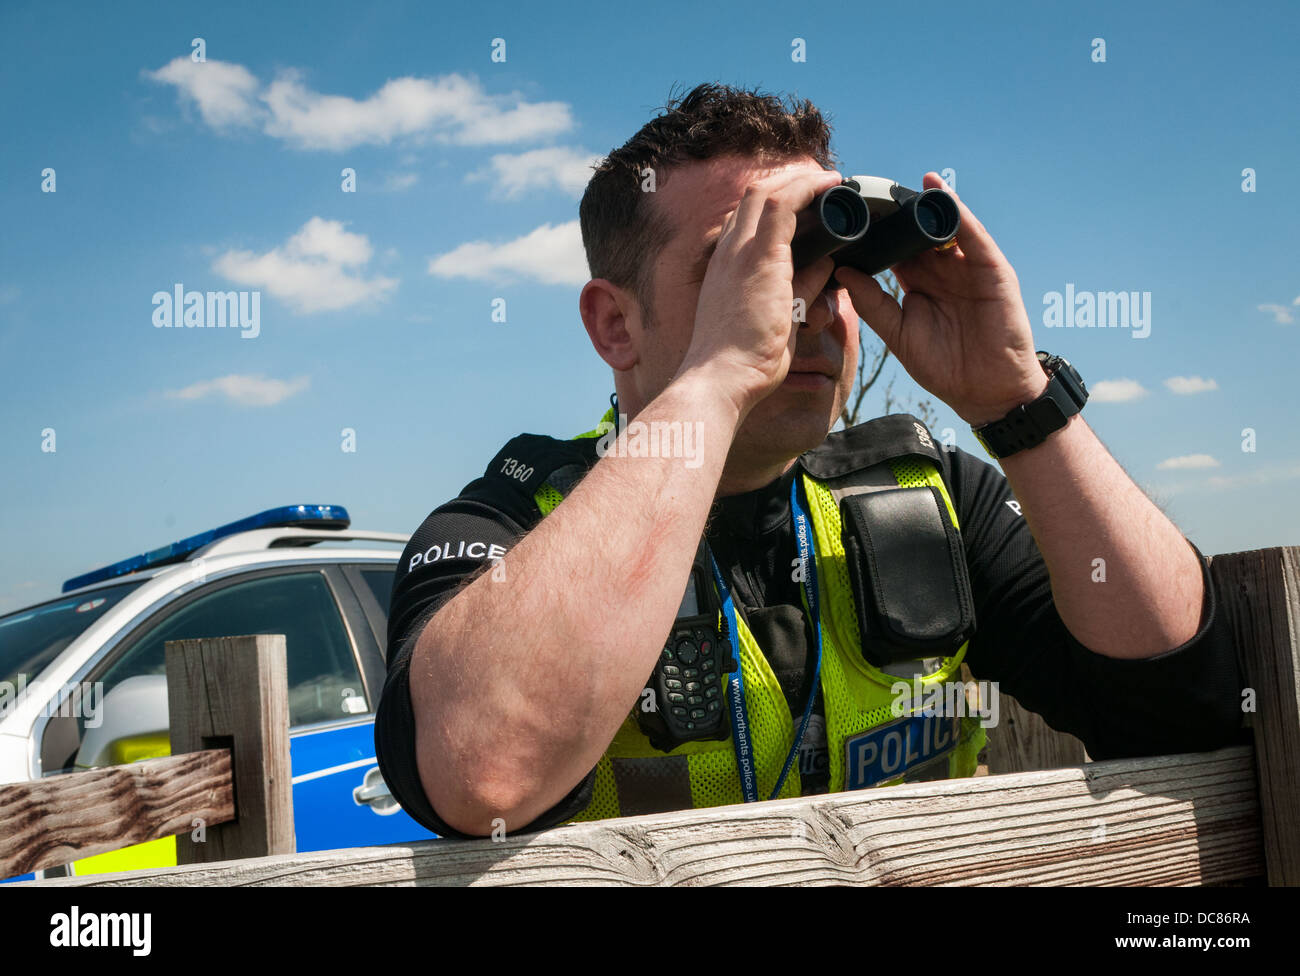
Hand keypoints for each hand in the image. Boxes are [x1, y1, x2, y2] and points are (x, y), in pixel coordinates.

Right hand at [675, 167, 843, 420]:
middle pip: (753, 197)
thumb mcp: (780, 317)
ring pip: (767, 192)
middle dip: (790, 182)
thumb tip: (828, 265)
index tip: (805, 203)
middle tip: (823, 183)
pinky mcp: (760, 257)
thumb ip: (802, 287)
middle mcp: (727, 253)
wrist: (721, 378)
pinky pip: (784, 204)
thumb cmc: (743, 361)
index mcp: (725, 268)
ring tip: (830, 179)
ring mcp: (740, 252)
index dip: (775, 204)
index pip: (745, 220)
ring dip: (800, 179)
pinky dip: (808, 188)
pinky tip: (830, 184)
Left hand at [833, 172, 1045, 425]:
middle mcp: (942, 269)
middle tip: (867, 188)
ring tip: (898, 182)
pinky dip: (957, 213)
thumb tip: (842, 272)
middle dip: (895, 211)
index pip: (893, 248)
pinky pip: (973, 236)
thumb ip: (872, 303)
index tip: (845, 214)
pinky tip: (939, 195)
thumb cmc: (945, 367)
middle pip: (916, 232)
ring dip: (924, 203)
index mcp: (918, 283)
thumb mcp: (899, 335)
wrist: (988, 392)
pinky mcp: (992, 270)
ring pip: (944, 226)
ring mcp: (968, 267)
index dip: (873, 233)